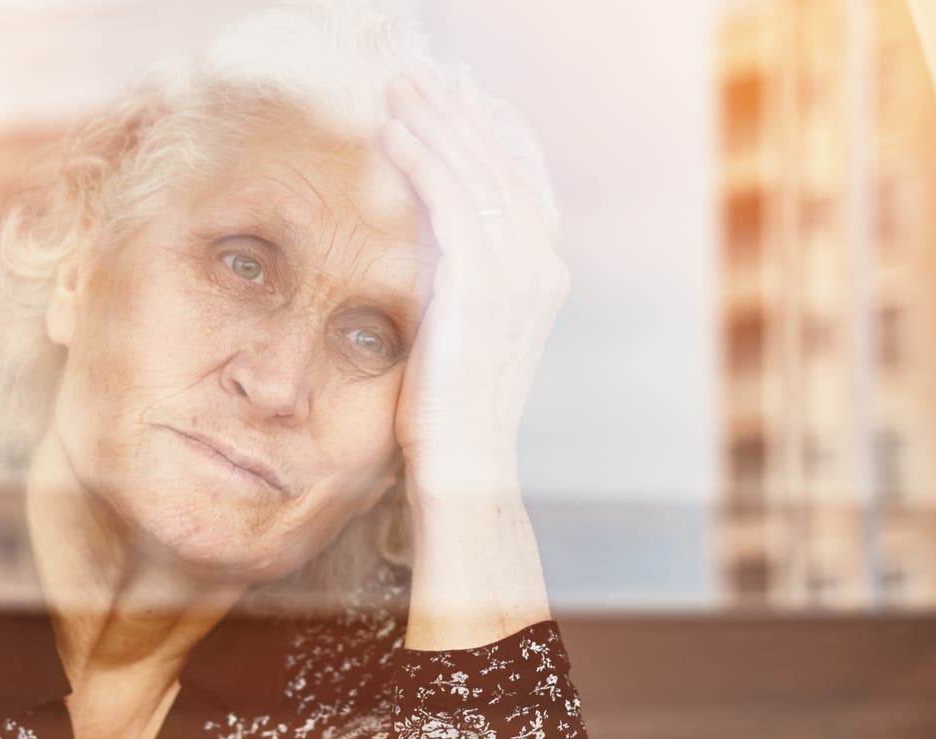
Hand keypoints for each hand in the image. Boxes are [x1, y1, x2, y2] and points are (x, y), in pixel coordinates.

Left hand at [381, 66, 568, 498]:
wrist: (462, 463)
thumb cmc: (446, 411)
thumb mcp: (455, 328)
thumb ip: (454, 276)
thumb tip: (424, 232)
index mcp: (541, 277)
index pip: (514, 183)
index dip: (481, 135)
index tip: (446, 100)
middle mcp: (541, 267)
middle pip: (499, 167)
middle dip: (457, 115)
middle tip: (419, 77)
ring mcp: (520, 272)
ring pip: (476, 173)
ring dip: (436, 123)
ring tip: (399, 91)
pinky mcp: (483, 280)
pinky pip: (452, 199)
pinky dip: (423, 158)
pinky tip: (393, 133)